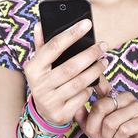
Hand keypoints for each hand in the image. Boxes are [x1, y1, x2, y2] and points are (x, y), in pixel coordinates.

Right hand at [22, 11, 102, 129]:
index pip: (54, 46)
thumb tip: (40, 25)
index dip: (72, 33)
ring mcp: (49, 101)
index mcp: (33, 68)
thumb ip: (42, 45)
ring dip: (95, 71)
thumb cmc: (46, 81)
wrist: (43, 113)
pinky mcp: (60, 114)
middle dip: (90, 55)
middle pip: (70, 66)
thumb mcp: (41, 64)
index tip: (87, 23)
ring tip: (104, 62)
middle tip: (103, 47)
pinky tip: (94, 82)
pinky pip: (82, 98)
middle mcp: (39, 85)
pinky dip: (90, 89)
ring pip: (79, 83)